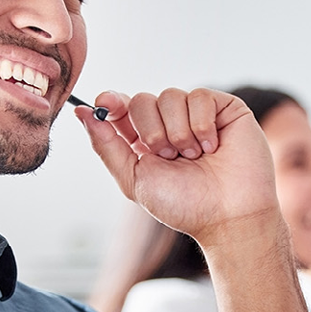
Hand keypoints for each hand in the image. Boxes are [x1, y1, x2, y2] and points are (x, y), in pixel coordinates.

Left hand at [77, 88, 279, 246]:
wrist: (228, 215)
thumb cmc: (184, 205)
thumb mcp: (134, 178)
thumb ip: (106, 145)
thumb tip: (82, 112)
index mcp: (144, 141)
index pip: (121, 108)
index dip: (111, 102)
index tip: (105, 104)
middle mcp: (169, 125)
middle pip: (142, 100)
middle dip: (150, 130)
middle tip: (168, 155)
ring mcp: (197, 115)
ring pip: (170, 96)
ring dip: (178, 132)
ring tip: (193, 156)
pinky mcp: (224, 109)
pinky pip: (199, 96)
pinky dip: (201, 124)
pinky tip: (212, 146)